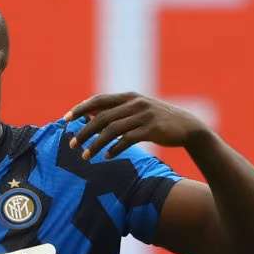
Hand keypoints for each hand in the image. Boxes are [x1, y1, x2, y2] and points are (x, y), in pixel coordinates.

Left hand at [63, 92, 208, 158]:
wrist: (188, 127)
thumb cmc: (158, 120)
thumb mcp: (138, 110)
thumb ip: (117, 111)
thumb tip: (90, 116)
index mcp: (129, 96)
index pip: (98, 100)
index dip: (80, 109)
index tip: (65, 119)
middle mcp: (134, 103)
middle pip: (102, 117)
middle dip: (84, 132)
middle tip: (72, 145)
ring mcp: (143, 115)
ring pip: (112, 130)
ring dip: (96, 144)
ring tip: (85, 156)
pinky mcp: (151, 129)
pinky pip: (127, 140)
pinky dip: (114, 149)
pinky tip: (106, 156)